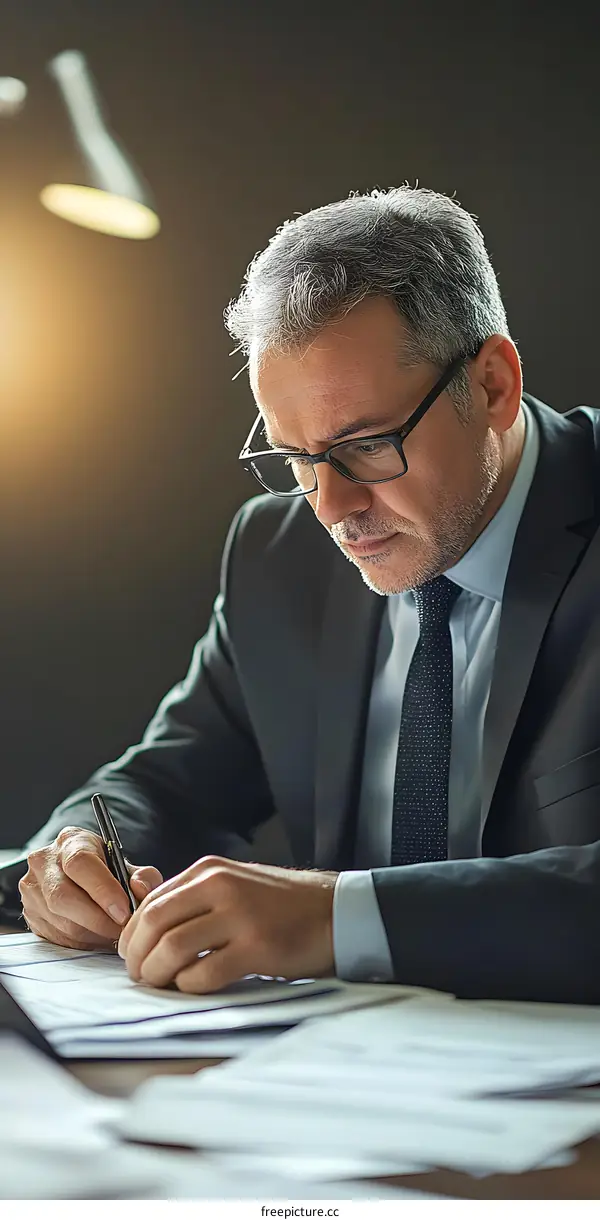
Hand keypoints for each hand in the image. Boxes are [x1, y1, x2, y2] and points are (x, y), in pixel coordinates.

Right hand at [19, 826, 162, 949]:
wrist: (77, 877)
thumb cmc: (104, 870)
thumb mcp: (127, 866)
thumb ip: (143, 876)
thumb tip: (140, 889)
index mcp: (70, 841)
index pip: (81, 863)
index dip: (103, 890)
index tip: (124, 912)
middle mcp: (44, 861)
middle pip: (64, 897)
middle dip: (99, 921)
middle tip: (123, 931)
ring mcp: (32, 889)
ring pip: (61, 922)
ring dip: (92, 935)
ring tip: (114, 935)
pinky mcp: (30, 914)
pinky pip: (56, 937)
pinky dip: (81, 943)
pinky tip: (97, 938)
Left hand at [118, 856, 337, 991]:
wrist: (335, 911)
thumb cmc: (282, 905)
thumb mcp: (235, 885)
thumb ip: (196, 899)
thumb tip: (150, 932)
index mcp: (209, 871)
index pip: (150, 901)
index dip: (131, 934)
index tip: (131, 955)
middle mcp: (220, 887)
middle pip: (154, 923)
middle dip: (137, 956)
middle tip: (140, 976)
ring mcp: (239, 916)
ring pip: (172, 948)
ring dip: (157, 974)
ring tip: (161, 985)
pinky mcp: (256, 947)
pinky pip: (204, 973)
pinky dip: (189, 986)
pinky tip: (195, 988)